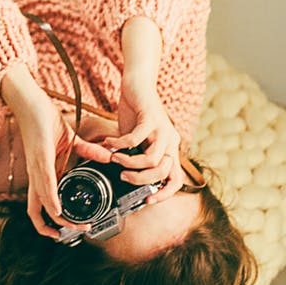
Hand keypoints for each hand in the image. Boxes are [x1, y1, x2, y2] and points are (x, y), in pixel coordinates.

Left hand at [0, 62, 112, 239]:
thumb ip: (87, 151)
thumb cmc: (44, 119)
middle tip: (68, 235)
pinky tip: (58, 208)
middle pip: (35, 212)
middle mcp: (36, 174)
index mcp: (42, 172)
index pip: (40, 206)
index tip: (69, 229)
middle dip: (51, 229)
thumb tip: (107, 158)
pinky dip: (50, 197)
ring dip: (56, 218)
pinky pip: (44, 181)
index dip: (50, 223)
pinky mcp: (39, 154)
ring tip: (73, 226)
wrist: (30, 100)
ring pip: (40, 201)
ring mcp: (36, 165)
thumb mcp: (70, 139)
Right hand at [105, 74, 183, 204]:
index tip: (147, 200)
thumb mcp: (136, 140)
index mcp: (169, 148)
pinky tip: (109, 142)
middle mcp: (170, 140)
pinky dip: (120, 144)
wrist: (137, 84)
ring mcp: (163, 129)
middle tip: (123, 176)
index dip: (164, 194)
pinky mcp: (151, 117)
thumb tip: (122, 174)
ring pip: (153, 160)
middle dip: (141, 180)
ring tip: (115, 160)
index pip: (176, 180)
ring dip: (130, 164)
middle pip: (164, 173)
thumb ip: (134, 156)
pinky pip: (135, 139)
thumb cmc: (135, 112)